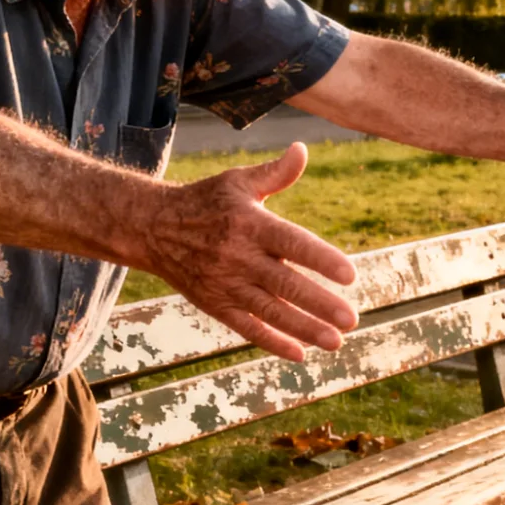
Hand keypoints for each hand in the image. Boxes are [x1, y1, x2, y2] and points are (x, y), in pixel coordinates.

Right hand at [142, 142, 358, 360]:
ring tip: (336, 341)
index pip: (291, 244)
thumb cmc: (206, 201)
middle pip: (285, 284)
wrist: (152, 228)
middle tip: (352, 319)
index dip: (321, 259)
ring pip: (270, 311)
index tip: (351, 275)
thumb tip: (302, 150)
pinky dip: (273, 342)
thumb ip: (275, 173)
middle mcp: (238, 256)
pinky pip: (246, 327)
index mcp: (249, 223)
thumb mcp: (238, 181)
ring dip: (304, 328)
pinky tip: (301, 353)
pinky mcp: (215, 304)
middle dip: (320, 304)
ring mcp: (225, 284)